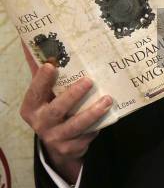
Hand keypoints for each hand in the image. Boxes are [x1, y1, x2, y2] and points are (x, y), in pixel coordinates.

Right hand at [20, 49, 111, 183]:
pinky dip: (98, 125)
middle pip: (57, 109)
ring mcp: (56, 138)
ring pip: (76, 125)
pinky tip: (108, 115)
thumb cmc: (50, 106)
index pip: (34, 92)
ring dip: (92, 112)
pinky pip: (87, 136)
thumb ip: (39, 70)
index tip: (51, 65)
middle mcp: (41, 123)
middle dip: (73, 95)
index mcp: (31, 107)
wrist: (56, 143)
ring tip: (107, 99)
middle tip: (89, 81)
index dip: (41, 80)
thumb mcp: (42, 92)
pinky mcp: (71, 148)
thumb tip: (29, 39)